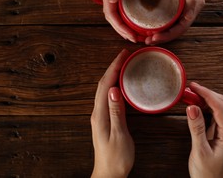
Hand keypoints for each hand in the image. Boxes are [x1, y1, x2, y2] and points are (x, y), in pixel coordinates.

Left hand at [91, 49, 133, 177]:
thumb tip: (115, 90)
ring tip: (124, 65)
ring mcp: (100, 116)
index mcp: (100, 114)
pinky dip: (114, 86)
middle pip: (103, 84)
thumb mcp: (119, 135)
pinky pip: (108, 97)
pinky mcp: (105, 119)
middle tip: (125, 56)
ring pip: (105, 89)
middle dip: (113, 67)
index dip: (114, 68)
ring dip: (113, 75)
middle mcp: (97, 112)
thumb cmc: (116, 158)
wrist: (109, 174)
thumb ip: (117, 112)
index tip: (123, 56)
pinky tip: (122, 85)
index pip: (105, 85)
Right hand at [100, 0, 140, 42]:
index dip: (119, 26)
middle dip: (123, 29)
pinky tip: (140, 16)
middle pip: (114, 15)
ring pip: (119, 10)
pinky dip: (131, 12)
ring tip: (138, 32)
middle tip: (136, 39)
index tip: (130, 35)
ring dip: (127, 23)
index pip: (110, 12)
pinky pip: (126, 2)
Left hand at [146, 0, 204, 44]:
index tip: (154, 37)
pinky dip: (160, 23)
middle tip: (147, 40)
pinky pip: (169, 17)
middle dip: (163, 37)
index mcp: (196, 5)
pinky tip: (150, 25)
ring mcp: (184, 5)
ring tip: (147, 37)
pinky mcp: (176, 1)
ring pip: (173, 25)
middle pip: (177, 29)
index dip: (169, 35)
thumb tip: (188, 15)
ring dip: (161, 32)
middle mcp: (191, 8)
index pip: (182, 27)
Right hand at [186, 82, 222, 177]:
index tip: (194, 86)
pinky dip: (203, 108)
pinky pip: (213, 116)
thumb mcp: (200, 151)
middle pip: (221, 104)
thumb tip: (192, 108)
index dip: (206, 93)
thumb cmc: (208, 175)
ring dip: (204, 100)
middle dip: (206, 94)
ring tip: (190, 96)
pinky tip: (195, 107)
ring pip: (217, 109)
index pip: (219, 107)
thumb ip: (196, 129)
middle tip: (190, 90)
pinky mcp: (219, 135)